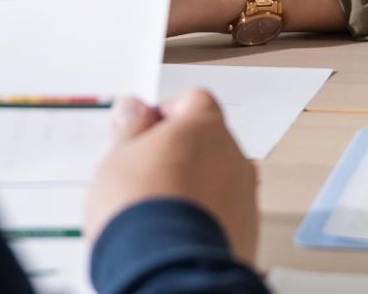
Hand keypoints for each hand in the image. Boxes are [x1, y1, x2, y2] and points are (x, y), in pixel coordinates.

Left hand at [32, 0, 245, 35]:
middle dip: (49, 14)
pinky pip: (98, 28)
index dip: (37, 12)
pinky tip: (80, 5)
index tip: (15, 3)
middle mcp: (110, 40)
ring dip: (68, 14)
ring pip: (81, 30)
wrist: (211, 2)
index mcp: (107, 26)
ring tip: (50, 0)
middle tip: (26, 1)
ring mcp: (118, 41)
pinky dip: (88, 16)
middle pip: (68, 29)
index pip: (60, 24)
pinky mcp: (124, 38)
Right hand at [85, 91, 259, 262]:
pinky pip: (224, 214)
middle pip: (207, 143)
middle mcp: (234, 156)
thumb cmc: (143, 209)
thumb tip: (135, 110)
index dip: (163, 115)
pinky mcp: (248, 230)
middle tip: (143, 174)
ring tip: (157, 211)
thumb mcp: (119, 156)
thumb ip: (131, 127)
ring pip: (217, 180)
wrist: (167, 267)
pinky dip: (204, 218)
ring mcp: (245, 195)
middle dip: (178, 153)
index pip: (192, 101)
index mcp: (205, 128)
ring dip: (193, 187)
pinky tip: (175, 232)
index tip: (142, 133)